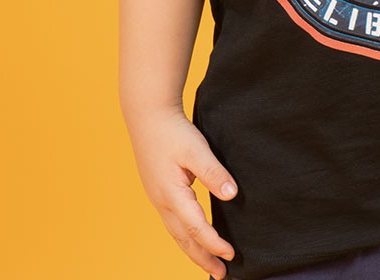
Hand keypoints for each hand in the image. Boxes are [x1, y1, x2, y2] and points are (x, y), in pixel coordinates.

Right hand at [124, 106, 238, 277]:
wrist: (148, 116)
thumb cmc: (173, 132)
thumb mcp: (196, 149)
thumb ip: (213, 172)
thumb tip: (231, 194)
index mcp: (172, 195)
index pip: (197, 228)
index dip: (215, 243)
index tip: (231, 255)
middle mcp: (162, 202)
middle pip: (184, 239)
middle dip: (203, 258)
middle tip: (221, 275)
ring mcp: (158, 198)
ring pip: (177, 234)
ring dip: (193, 251)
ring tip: (209, 265)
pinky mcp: (159, 191)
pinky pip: (173, 223)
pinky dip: (185, 237)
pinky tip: (192, 238)